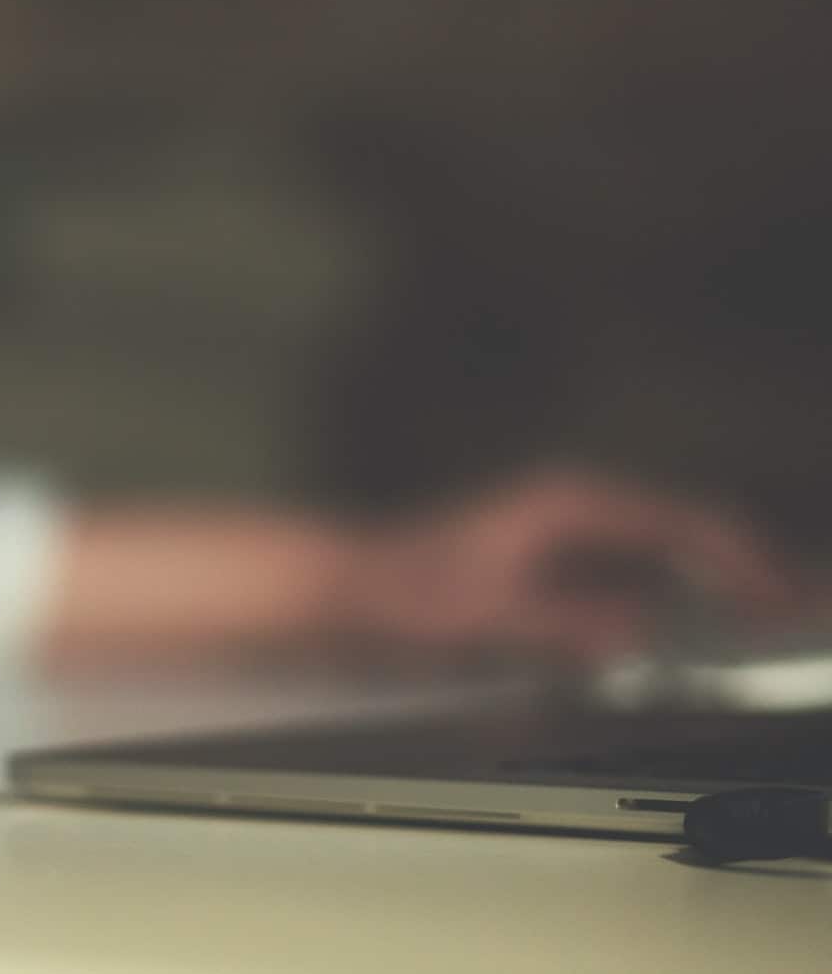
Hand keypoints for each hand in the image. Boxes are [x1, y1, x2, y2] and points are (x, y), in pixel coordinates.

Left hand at [344, 468, 797, 663]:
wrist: (351, 590)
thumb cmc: (406, 592)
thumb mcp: (488, 615)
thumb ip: (563, 624)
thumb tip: (634, 632)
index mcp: (567, 506)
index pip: (683, 524)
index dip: (745, 561)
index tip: (788, 596)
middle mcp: (572, 509)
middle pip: (685, 532)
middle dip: (747, 568)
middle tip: (799, 610)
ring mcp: (563, 535)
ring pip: (665, 553)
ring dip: (715, 583)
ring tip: (768, 619)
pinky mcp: (553, 565)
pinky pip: (633, 576)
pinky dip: (674, 598)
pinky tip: (691, 632)